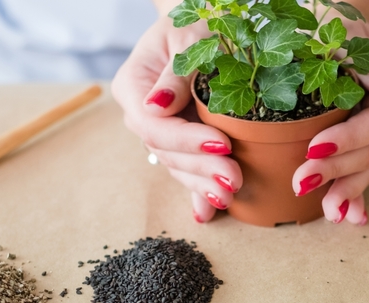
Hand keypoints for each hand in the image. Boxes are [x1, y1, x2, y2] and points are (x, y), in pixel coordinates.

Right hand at [112, 18, 241, 222]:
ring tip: (230, 196)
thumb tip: (155, 107)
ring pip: (178, 166)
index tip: (222, 143)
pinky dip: (198, 191)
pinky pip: (188, 170)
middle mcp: (143, 115)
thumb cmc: (198, 23)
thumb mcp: (189, 38)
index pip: (154, 125)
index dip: (186, 140)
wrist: (203, 25)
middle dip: (201, 168)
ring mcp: (162, 131)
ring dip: (203, 184)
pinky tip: (208, 213)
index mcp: (134, 88)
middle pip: (167, 152)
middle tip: (234, 179)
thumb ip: (175, 73)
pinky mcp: (181, 141)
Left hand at [292, 19, 368, 224]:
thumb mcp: (340, 28)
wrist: (319, 26)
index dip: (349, 139)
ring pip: (366, 166)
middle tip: (302, 180)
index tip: (314, 147)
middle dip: (338, 170)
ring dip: (347, 190)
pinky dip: (353, 195)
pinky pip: (359, 172)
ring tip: (329, 211)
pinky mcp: (356, 141)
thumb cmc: (327, 21)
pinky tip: (347, 216)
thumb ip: (362, 53)